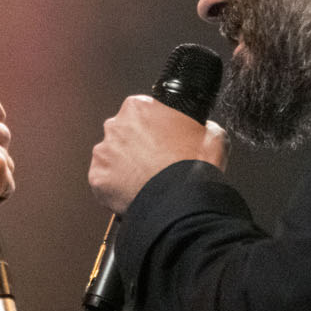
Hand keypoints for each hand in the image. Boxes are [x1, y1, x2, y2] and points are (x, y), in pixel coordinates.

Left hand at [88, 95, 227, 214]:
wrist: (180, 203)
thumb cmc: (193, 168)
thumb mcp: (213, 136)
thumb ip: (202, 126)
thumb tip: (205, 130)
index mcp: (138, 107)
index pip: (141, 112)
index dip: (153, 128)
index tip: (160, 139)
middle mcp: (115, 126)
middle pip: (123, 133)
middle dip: (135, 146)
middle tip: (154, 162)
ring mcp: (103, 152)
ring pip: (112, 157)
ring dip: (124, 166)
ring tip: (145, 180)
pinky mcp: (97, 178)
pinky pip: (105, 181)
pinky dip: (116, 186)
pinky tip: (134, 191)